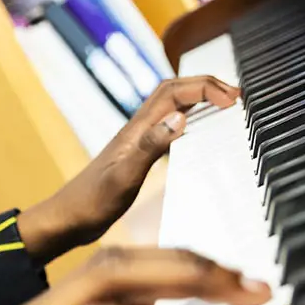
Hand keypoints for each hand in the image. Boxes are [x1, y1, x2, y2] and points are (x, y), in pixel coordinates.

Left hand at [16, 75, 241, 263]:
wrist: (68, 220)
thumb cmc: (92, 203)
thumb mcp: (124, 178)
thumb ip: (151, 147)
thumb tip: (181, 116)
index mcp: (137, 129)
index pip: (175, 92)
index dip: (206, 88)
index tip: (233, 100)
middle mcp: (138, 129)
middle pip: (174, 90)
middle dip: (206, 84)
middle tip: (236, 95)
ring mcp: (137, 140)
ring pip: (171, 105)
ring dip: (198, 97)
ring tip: (225, 104)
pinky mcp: (138, 154)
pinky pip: (167, 125)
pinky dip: (188, 118)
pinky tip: (198, 131)